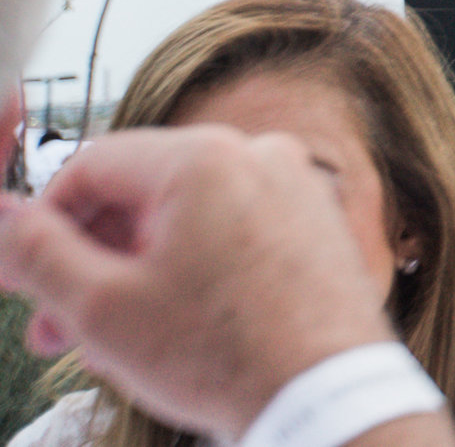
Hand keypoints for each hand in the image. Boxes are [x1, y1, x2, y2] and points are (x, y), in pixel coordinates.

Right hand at [0, 125, 403, 441]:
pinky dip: (190, 272)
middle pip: (141, 194)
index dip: (42, 223)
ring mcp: (294, 187)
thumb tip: (3, 216)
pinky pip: (231, 233)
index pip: (91, 164)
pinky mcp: (315, 223)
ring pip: (184, 220)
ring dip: (134, 276)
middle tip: (54, 329)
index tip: (19, 276)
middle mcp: (258, 155)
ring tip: (107, 346)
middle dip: (88, 263)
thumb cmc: (224, 355)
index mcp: (204, 158)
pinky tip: (168, 331)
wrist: (327, 395)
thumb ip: (38, 253)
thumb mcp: (101, 308)